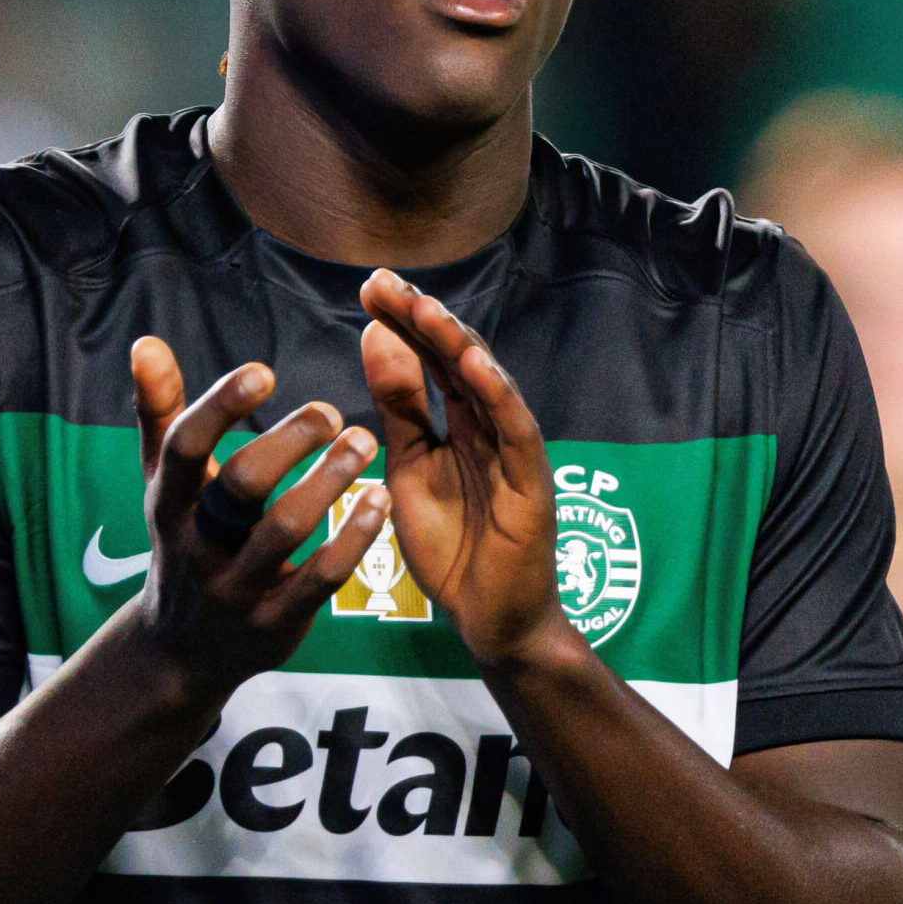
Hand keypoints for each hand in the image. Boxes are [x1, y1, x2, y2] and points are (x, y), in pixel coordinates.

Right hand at [129, 337, 387, 692]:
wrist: (182, 650)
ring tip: (365, 440)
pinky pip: (321, 578)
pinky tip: (379, 499)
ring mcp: (236, 587)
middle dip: (288, 443)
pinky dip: (354, 538)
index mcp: (169, 502)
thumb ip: (160, 414)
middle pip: (241, 486)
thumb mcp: (165, 484)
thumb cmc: (184, 540)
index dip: (220, 407)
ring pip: (285, 530)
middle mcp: (197, 544)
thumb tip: (147, 342)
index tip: (263, 372)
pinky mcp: (276, 622)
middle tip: (330, 411)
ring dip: (329, 481)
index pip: (185, 447)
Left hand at [357, 269, 574, 667]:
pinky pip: (518, 432)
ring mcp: (514, 451)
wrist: (488, 621)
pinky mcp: (533, 483)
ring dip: (459, 345)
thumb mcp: (409, 469)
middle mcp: (489, 426)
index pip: (430, 359)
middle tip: (385, 282)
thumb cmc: (453, 546)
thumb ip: (400, 410)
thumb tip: (377, 335)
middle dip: (423, 319)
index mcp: (459, 422)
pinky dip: (499, 395)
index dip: (403, 322)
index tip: (369, 286)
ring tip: (425, 309)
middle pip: (457, 359)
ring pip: (490, 385)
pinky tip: (475, 364)